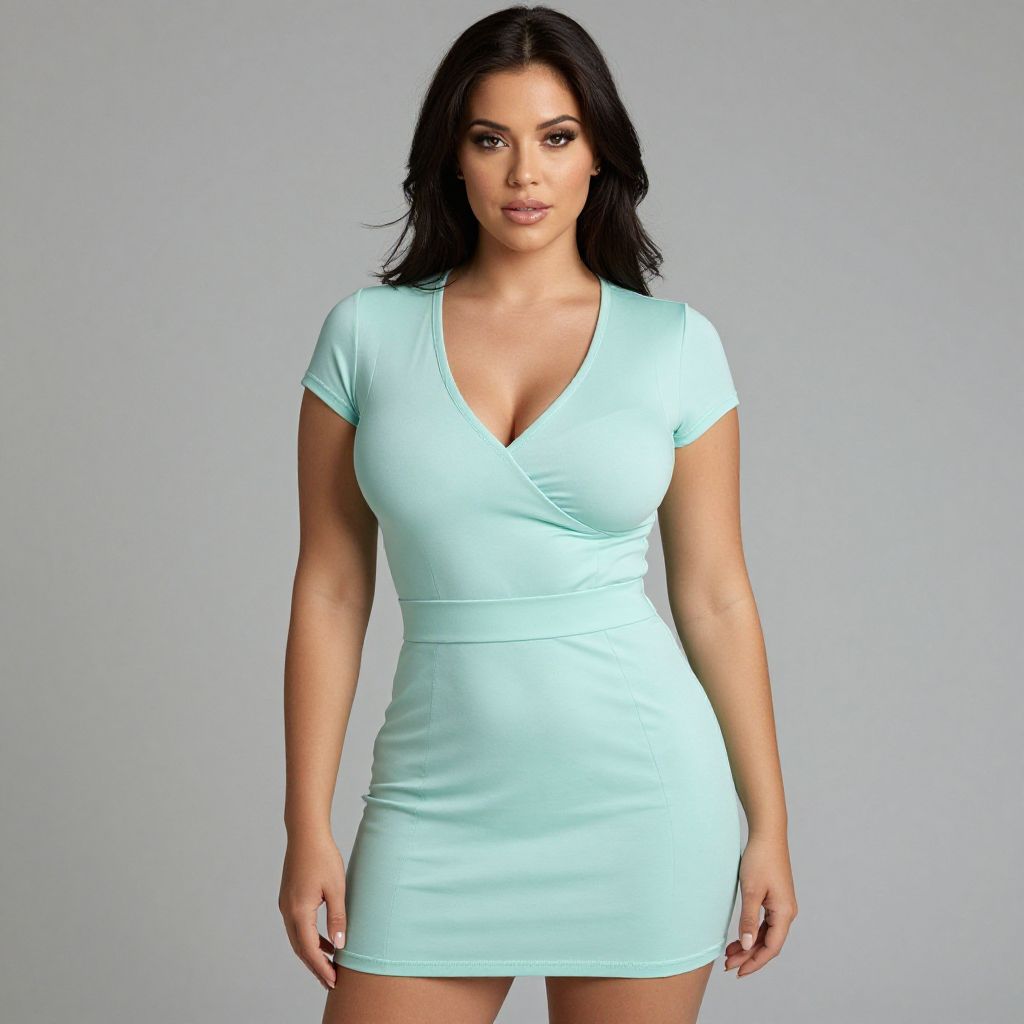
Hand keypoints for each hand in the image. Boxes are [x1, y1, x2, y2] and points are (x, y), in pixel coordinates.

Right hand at [278, 831, 347, 990]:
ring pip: (297, 938)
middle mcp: (287, 912)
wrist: (306, 833)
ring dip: (312, 953)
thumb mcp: (337, 888)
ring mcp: (285, 905)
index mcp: (298, 912)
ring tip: (329, 965)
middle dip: (315, 966)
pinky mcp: (288, 898)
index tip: (334, 982)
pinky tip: (324, 940)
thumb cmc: (323, 856)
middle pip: (300, 949)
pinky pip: (297, 926)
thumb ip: (337, 918)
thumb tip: (339, 945)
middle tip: (331, 981)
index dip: (321, 968)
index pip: (310, 950)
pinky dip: (309, 938)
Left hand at [724, 831, 797, 976]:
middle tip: (728, 965)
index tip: (738, 971)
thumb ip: (749, 920)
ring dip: (750, 945)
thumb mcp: (750, 890)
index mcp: (784, 913)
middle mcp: (787, 912)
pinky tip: (740, 937)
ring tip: (729, 953)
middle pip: (769, 944)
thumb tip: (748, 946)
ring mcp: (782, 906)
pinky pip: (765, 923)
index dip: (755, 962)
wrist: (767, 835)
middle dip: (749, 956)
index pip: (771, 948)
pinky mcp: (775, 899)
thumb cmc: (759, 859)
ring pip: (766, 934)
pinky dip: (752, 932)